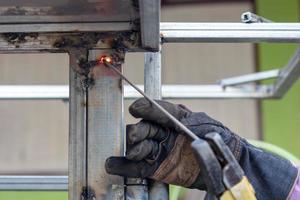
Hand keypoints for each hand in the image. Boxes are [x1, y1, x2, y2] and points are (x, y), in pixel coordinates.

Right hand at [105, 98, 242, 187]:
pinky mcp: (159, 168)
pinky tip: (114, 165)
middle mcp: (165, 133)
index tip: (135, 108)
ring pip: (140, 147)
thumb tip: (183, 122)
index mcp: (176, 119)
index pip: (159, 111)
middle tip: (134, 136)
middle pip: (144, 129)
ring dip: (132, 149)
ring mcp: (161, 151)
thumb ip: (198, 122)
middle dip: (137, 131)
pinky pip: (140, 168)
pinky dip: (126, 167)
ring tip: (131, 153)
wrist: (225, 166)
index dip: (147, 109)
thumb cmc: (220, 141)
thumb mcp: (212, 127)